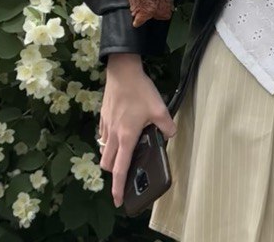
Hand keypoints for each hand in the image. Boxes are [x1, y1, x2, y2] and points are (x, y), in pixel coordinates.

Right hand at [99, 55, 175, 208]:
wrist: (122, 71)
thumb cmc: (139, 91)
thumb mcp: (159, 108)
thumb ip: (167, 124)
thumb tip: (171, 134)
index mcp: (126, 138)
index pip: (120, 169)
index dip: (118, 188)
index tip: (118, 201)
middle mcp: (113, 135)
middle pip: (107, 164)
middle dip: (113, 173)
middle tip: (123, 173)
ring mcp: (106, 126)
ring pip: (103, 150)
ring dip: (110, 157)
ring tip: (121, 154)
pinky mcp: (103, 116)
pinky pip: (102, 136)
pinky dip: (108, 141)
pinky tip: (118, 133)